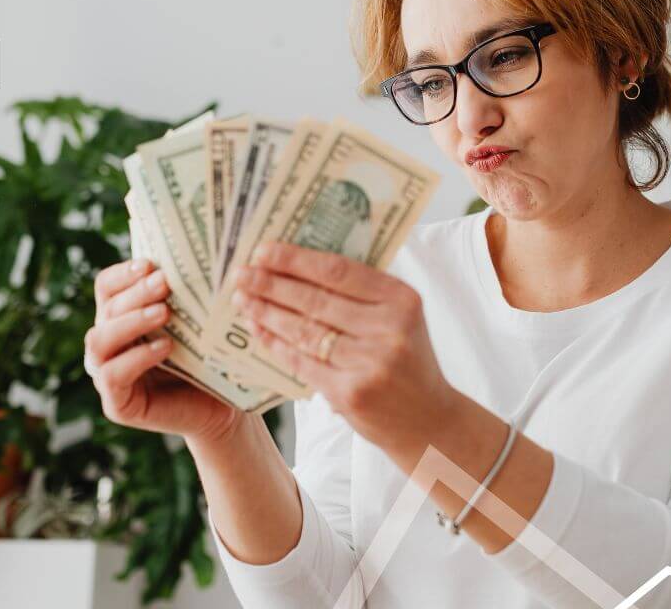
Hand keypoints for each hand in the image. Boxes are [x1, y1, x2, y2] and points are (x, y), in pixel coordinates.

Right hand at [86, 260, 243, 444]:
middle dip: (135, 293)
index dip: (123, 273)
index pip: (107, 287)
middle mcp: (108, 344)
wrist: (224, 408)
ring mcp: (107, 375)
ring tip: (164, 313)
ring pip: (100, 340)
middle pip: (107, 308)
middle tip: (165, 283)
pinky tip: (164, 348)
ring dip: (131, 321)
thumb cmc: (210, 359)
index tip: (150, 263)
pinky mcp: (117, 404)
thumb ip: (187, 296)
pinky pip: (113, 376)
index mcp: (121, 318)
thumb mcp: (198, 323)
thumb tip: (196, 255)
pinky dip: (136, 358)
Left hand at [230, 242, 460, 459]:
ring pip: (304, 331)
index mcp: (402, 300)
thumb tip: (300, 264)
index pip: (339, 271)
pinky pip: (302, 362)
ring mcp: (370, 363)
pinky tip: (258, 330)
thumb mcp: (401, 320)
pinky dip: (275, 344)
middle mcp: (389, 329)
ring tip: (242, 299)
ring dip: (267, 312)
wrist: (429, 421)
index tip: (263, 250)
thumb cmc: (407, 361)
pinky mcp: (350, 393)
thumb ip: (363, 295)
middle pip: (316, 299)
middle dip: (271, 284)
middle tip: (240, 273)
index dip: (295, 259)